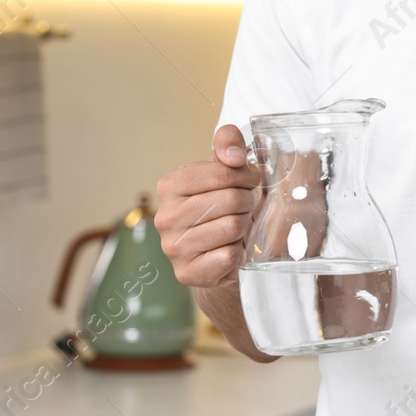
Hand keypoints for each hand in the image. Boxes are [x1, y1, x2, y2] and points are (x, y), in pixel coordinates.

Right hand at [154, 124, 259, 288]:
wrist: (214, 250)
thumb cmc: (220, 203)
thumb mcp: (222, 166)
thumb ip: (228, 143)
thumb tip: (235, 156)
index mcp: (169, 185)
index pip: (223, 172)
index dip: (247, 176)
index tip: (250, 181)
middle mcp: (165, 217)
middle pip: (230, 199)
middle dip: (248, 201)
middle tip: (246, 205)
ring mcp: (173, 247)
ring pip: (232, 227)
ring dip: (245, 226)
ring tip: (238, 225)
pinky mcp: (187, 273)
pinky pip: (229, 256)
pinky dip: (239, 251)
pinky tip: (232, 248)